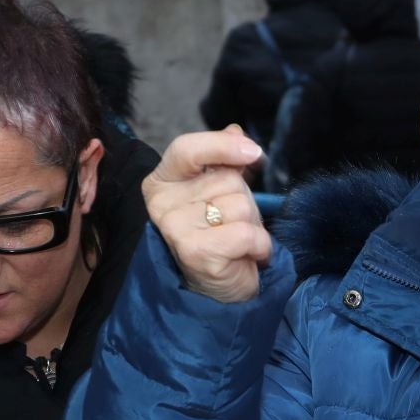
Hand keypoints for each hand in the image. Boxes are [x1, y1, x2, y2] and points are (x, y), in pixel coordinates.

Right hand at [142, 125, 272, 303]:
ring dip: (252, 225)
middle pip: (227, 180)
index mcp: (161, 181)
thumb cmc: (221, 236)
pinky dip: (259, 246)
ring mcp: (174, 228)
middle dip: (246, 201)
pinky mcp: (194, 251)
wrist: (220, 290)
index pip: (188, 148)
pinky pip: (247, 233)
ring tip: (238, 242)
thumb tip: (236, 130)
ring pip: (240, 206)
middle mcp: (160, 203)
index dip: (223, 145)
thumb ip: (226, 161)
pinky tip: (246, 256)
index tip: (254, 152)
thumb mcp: (221, 192)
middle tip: (233, 225)